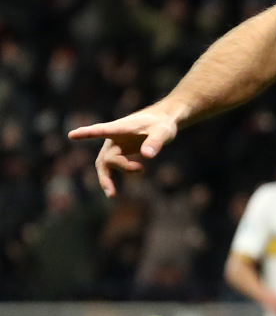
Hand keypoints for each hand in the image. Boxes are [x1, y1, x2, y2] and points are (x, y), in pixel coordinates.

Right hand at [67, 104, 183, 197]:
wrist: (161, 121)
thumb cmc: (161, 123)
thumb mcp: (163, 131)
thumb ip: (156, 142)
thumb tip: (146, 156)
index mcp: (121, 128)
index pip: (102, 130)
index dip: (87, 133)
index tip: (72, 134)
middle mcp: (113, 137)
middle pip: (108, 156)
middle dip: (118, 168)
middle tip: (132, 177)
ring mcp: (114, 145)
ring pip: (105, 163)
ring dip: (106, 178)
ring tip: (111, 195)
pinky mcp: (119, 152)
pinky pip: (110, 166)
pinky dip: (110, 177)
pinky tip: (113, 190)